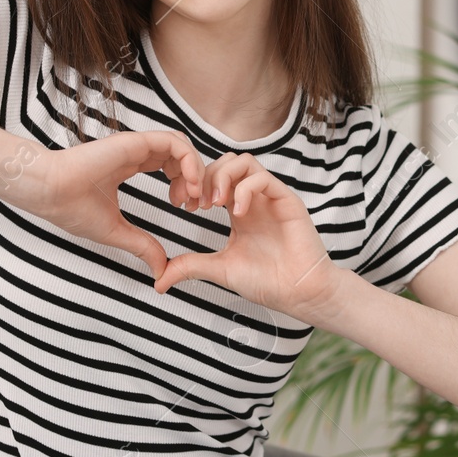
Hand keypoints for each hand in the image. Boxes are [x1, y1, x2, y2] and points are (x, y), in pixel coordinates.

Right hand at [0, 130, 206, 283]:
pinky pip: (174, 142)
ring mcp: (136, 146)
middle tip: (194, 205)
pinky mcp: (134, 142)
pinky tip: (186, 186)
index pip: (170, 165)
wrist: (50, 193)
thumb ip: (142, 246)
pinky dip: (189, 161)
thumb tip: (161, 269)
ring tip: (191, 197)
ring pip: (182, 146)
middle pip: (181, 155)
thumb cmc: (72, 208)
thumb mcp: (117, 232)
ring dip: (195, 170)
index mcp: (129, 166)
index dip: (185, 184)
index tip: (185, 208)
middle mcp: (136, 153)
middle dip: (196, 179)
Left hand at [153, 151, 347, 323]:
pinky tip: (237, 213)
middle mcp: (254, 199)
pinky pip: (264, 179)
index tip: (182, 205)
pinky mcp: (287, 201)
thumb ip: (191, 267)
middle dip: (205, 177)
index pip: (214, 178)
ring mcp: (271, 198)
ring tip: (214, 204)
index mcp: (239, 210)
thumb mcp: (220, 270)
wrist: (299, 293)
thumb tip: (158, 280)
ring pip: (245, 162)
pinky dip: (245, 190)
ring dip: (224, 177)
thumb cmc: (267, 281)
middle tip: (196, 204)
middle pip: (227, 162)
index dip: (193, 185)